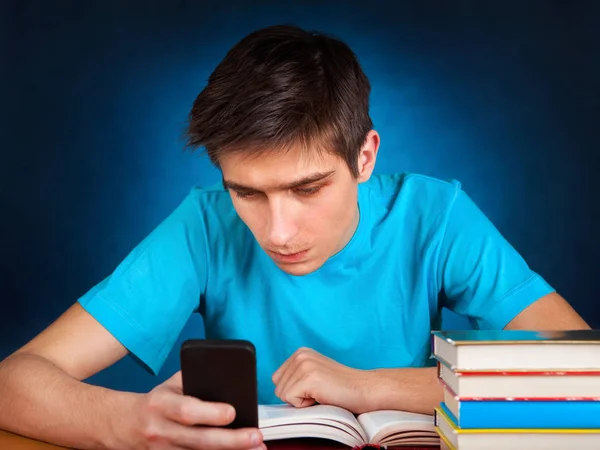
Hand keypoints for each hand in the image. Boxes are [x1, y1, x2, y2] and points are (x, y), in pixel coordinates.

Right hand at [115, 371, 264, 449]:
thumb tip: (229, 376)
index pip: (186, 410)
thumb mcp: (170, 384)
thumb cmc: (157, 401)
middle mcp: (162, 430)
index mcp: (161, 404)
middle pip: (199, 439)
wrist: (125, 425)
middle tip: (255, 437)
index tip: (232, 412)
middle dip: (230, 440)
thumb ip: (196, 379)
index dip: (209, 413)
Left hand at [272, 347, 373, 413]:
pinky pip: (291, 399)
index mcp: (300, 352)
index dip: (293, 390)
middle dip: (296, 396)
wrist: (364, 388)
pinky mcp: (308, 377)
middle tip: (318, 391)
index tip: (313, 388)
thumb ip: (296, 376)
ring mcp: (304, 364)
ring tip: (320, 393)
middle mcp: (300, 355)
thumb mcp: (313, 373)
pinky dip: (305, 404)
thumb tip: (277, 390)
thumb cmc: (341, 387)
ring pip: (283, 394)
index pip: (277, 379)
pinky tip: (321, 396)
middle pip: (277, 387)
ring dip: (301, 400)